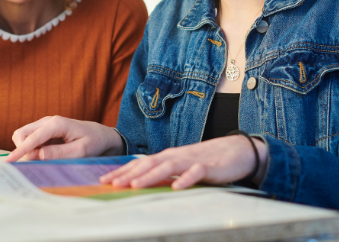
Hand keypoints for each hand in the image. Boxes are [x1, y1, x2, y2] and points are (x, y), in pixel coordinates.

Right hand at [5, 116, 123, 161]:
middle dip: (22, 149)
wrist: (101, 135)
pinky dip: (31, 149)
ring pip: (23, 137)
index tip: (9, 162)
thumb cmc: (93, 142)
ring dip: (27, 150)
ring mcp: (45, 125)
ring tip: (45, 159)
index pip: (32, 138)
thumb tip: (39, 155)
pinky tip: (45, 155)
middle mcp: (48, 121)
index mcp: (56, 124)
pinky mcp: (44, 131)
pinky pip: (30, 140)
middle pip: (21, 134)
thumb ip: (59, 153)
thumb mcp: (81, 151)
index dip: (20, 151)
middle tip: (38, 162)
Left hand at [100, 135, 267, 189]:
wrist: (233, 151)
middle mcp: (175, 156)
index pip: (141, 164)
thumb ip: (163, 172)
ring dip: (150, 176)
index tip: (105, 180)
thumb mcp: (180, 166)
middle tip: (112, 183)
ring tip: (136, 185)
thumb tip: (141, 181)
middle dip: (129, 174)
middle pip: (149, 163)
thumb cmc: (204, 160)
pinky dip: (185, 179)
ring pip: (168, 166)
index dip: (123, 171)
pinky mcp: (208, 167)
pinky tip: (176, 187)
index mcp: (167, 157)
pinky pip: (195, 173)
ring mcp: (191, 160)